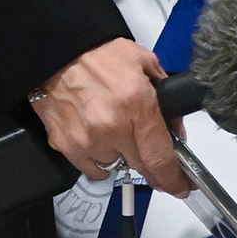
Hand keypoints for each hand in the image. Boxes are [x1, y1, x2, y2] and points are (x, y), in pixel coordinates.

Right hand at [33, 37, 191, 195]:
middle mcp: (113, 128)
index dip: (173, 178)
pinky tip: (96, 135)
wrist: (56, 50)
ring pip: (115, 166)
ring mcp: (87, 141)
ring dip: (121, 154)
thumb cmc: (98, 53)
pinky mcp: (66, 146)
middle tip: (153, 159)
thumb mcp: (144, 63)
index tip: (180, 186)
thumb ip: (165, 98)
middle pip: (141, 167)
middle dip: (152, 168)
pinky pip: (91, 167)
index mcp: (137, 105)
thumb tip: (175, 130)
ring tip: (114, 128)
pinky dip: (98, 157)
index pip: (160, 157)